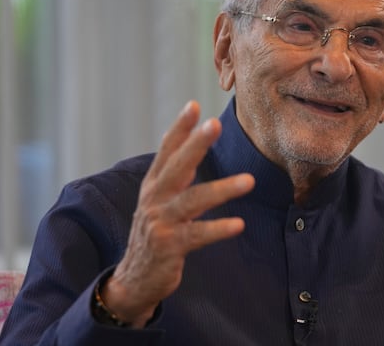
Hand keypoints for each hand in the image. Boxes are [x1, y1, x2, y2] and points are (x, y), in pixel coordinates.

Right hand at [102, 101, 254, 326]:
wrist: (134, 279)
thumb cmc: (155, 234)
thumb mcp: (160, 201)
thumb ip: (177, 175)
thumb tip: (195, 143)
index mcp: (154, 185)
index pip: (167, 150)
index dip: (180, 128)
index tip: (194, 104)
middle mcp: (154, 199)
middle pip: (177, 166)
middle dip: (196, 144)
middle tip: (216, 124)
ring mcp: (161, 222)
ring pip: (193, 200)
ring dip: (222, 189)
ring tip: (249, 181)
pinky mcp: (169, 246)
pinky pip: (197, 234)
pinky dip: (218, 229)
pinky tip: (238, 225)